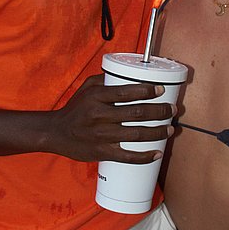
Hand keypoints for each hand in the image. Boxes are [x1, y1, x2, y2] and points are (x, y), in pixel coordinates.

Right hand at [50, 74, 174, 163]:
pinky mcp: (102, 152)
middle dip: (160, 111)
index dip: (148, 91)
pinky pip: (128, 156)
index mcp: (97, 97)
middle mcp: (100, 115)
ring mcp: (102, 135)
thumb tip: (129, 73)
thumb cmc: (75, 109)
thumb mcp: (86, 88)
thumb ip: (106, 79)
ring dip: (158, 132)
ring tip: (170, 129)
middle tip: (172, 110)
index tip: (161, 90)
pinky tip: (157, 153)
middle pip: (137, 113)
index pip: (127, 92)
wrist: (56, 133)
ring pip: (137, 134)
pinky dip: (145, 156)